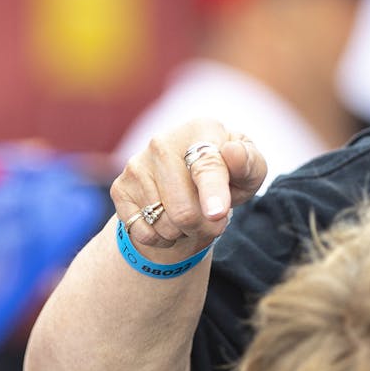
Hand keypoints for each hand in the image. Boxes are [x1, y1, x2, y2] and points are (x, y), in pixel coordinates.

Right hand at [112, 120, 267, 259]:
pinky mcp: (120, 187)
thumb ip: (249, 163)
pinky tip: (170, 221)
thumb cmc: (228, 174)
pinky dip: (163, 239)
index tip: (217, 213)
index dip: (213, 193)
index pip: (206, 167)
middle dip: (206, 227)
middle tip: (214, 220)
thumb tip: (232, 153)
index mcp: (201, 131)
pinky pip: (145, 233)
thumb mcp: (249, 169)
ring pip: (165, 226)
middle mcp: (163, 143)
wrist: (190, 178)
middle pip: (184, 211)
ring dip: (186, 233)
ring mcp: (138, 165)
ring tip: (192, 215)